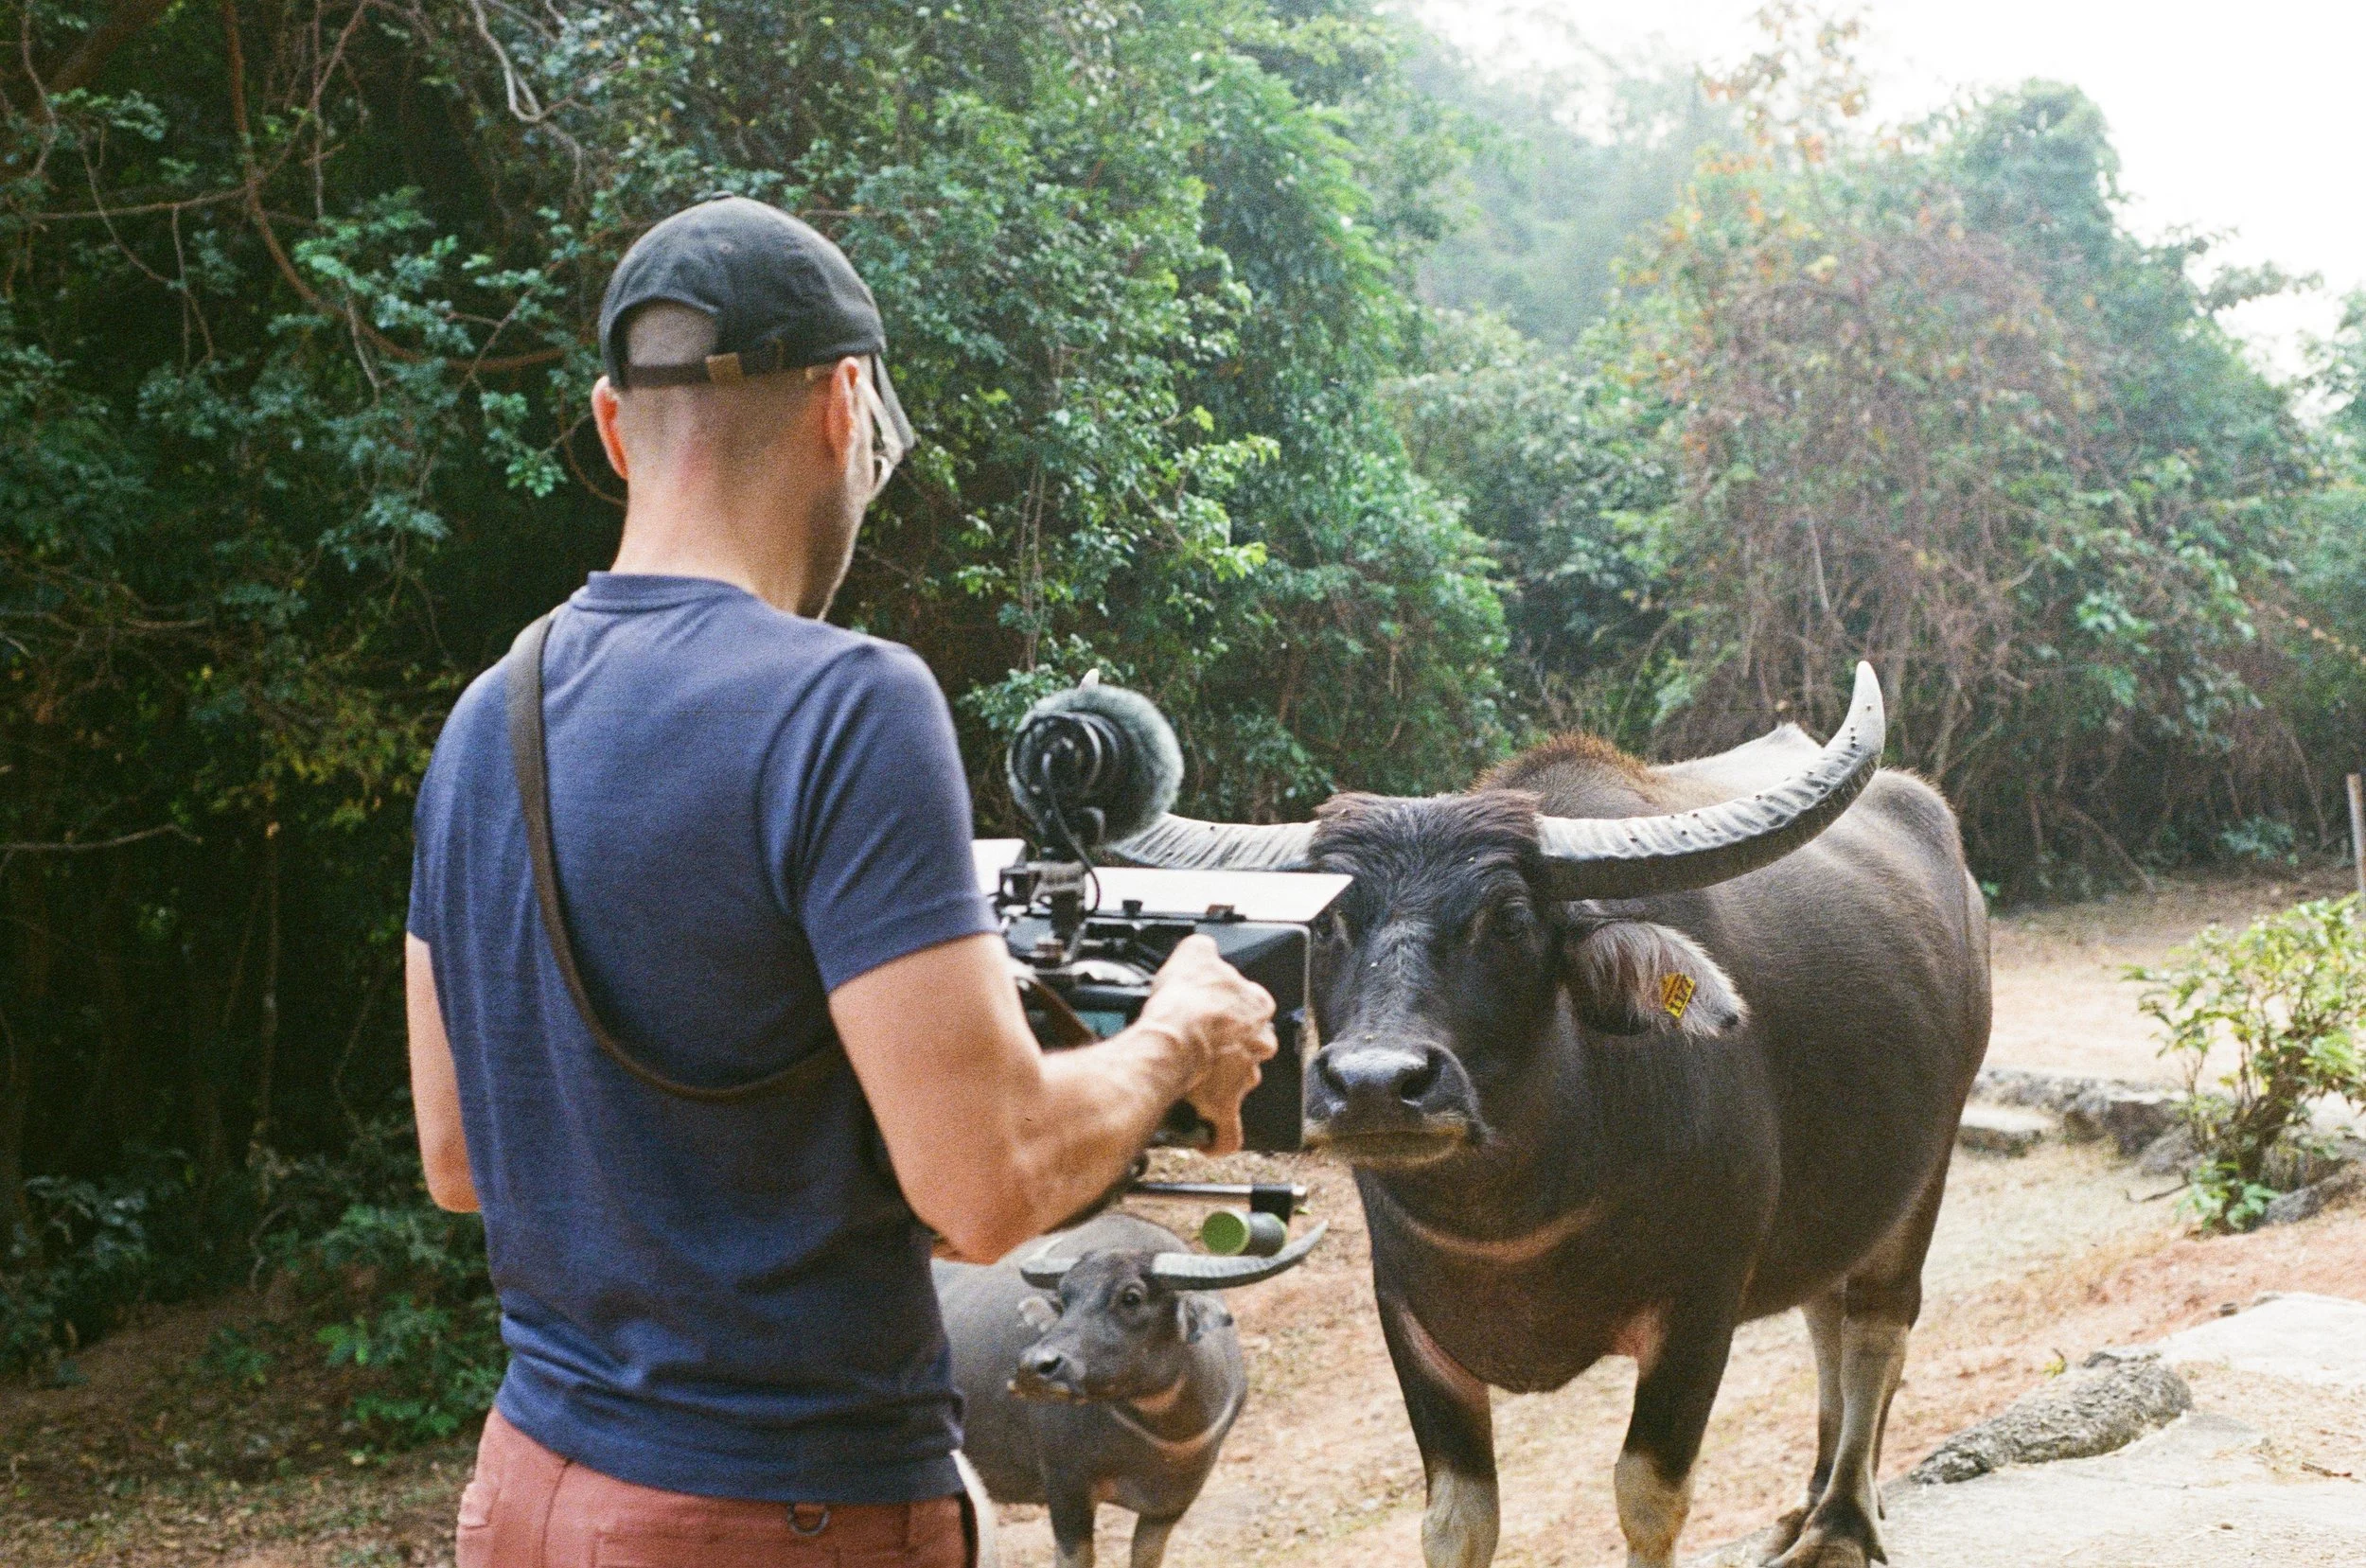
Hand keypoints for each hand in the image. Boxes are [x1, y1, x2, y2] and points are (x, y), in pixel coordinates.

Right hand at [1137, 934, 1277, 1154]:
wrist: (1172, 1041)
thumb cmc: (1186, 1002)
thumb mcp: (1194, 954)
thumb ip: (1204, 950)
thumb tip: (1203, 948)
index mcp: (1256, 1006)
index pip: (1252, 1005)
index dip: (1229, 1008)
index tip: (1210, 1010)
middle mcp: (1259, 1043)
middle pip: (1248, 1046)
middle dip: (1227, 1048)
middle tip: (1198, 1046)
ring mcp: (1246, 1077)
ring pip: (1238, 1084)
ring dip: (1218, 1085)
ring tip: (1190, 1083)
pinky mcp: (1227, 1108)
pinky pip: (1228, 1131)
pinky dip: (1217, 1137)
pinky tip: (1207, 1137)